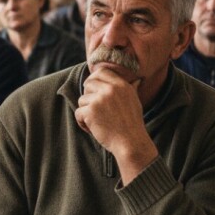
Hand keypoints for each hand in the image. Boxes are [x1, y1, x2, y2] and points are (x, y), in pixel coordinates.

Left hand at [75, 67, 156, 183]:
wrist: (131, 143)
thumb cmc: (132, 125)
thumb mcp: (135, 102)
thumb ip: (131, 89)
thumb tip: (137, 80)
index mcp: (121, 85)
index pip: (101, 71)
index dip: (94, 79)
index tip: (92, 90)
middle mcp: (111, 89)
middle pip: (88, 83)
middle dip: (88, 96)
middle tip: (94, 110)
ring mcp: (99, 99)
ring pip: (82, 100)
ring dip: (86, 112)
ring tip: (97, 122)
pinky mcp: (90, 111)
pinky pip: (78, 112)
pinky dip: (82, 122)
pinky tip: (92, 129)